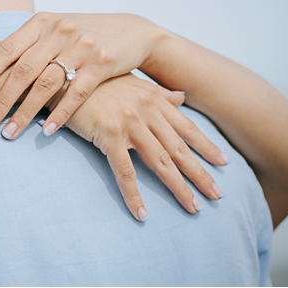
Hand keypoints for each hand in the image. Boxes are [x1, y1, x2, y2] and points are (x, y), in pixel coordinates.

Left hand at [0, 12, 164, 132]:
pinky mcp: (102, 63)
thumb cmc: (86, 36)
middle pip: (23, 70)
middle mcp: (59, 31)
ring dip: (24, 113)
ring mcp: (81, 47)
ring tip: (9, 134)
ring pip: (46, 85)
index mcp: (42, 22)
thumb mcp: (57, 31)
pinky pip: (76, 94)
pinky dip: (59, 115)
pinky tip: (45, 132)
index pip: (7, 47)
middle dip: (1, 100)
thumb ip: (30, 46)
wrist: (133, 32)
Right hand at [64, 74, 226, 218]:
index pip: (187, 128)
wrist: (64, 73)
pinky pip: (125, 173)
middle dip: (201, 174)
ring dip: (179, 188)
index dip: (206, 146)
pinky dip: (134, 196)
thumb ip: (158, 93)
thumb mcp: (132, 82)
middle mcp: (148, 112)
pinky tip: (142, 214)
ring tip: (193, 208)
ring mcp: (130, 124)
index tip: (224, 163)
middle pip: (180, 150)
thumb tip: (181, 98)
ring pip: (161, 163)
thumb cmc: (96, 80)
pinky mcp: (109, 136)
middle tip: (217, 195)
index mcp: (154, 100)